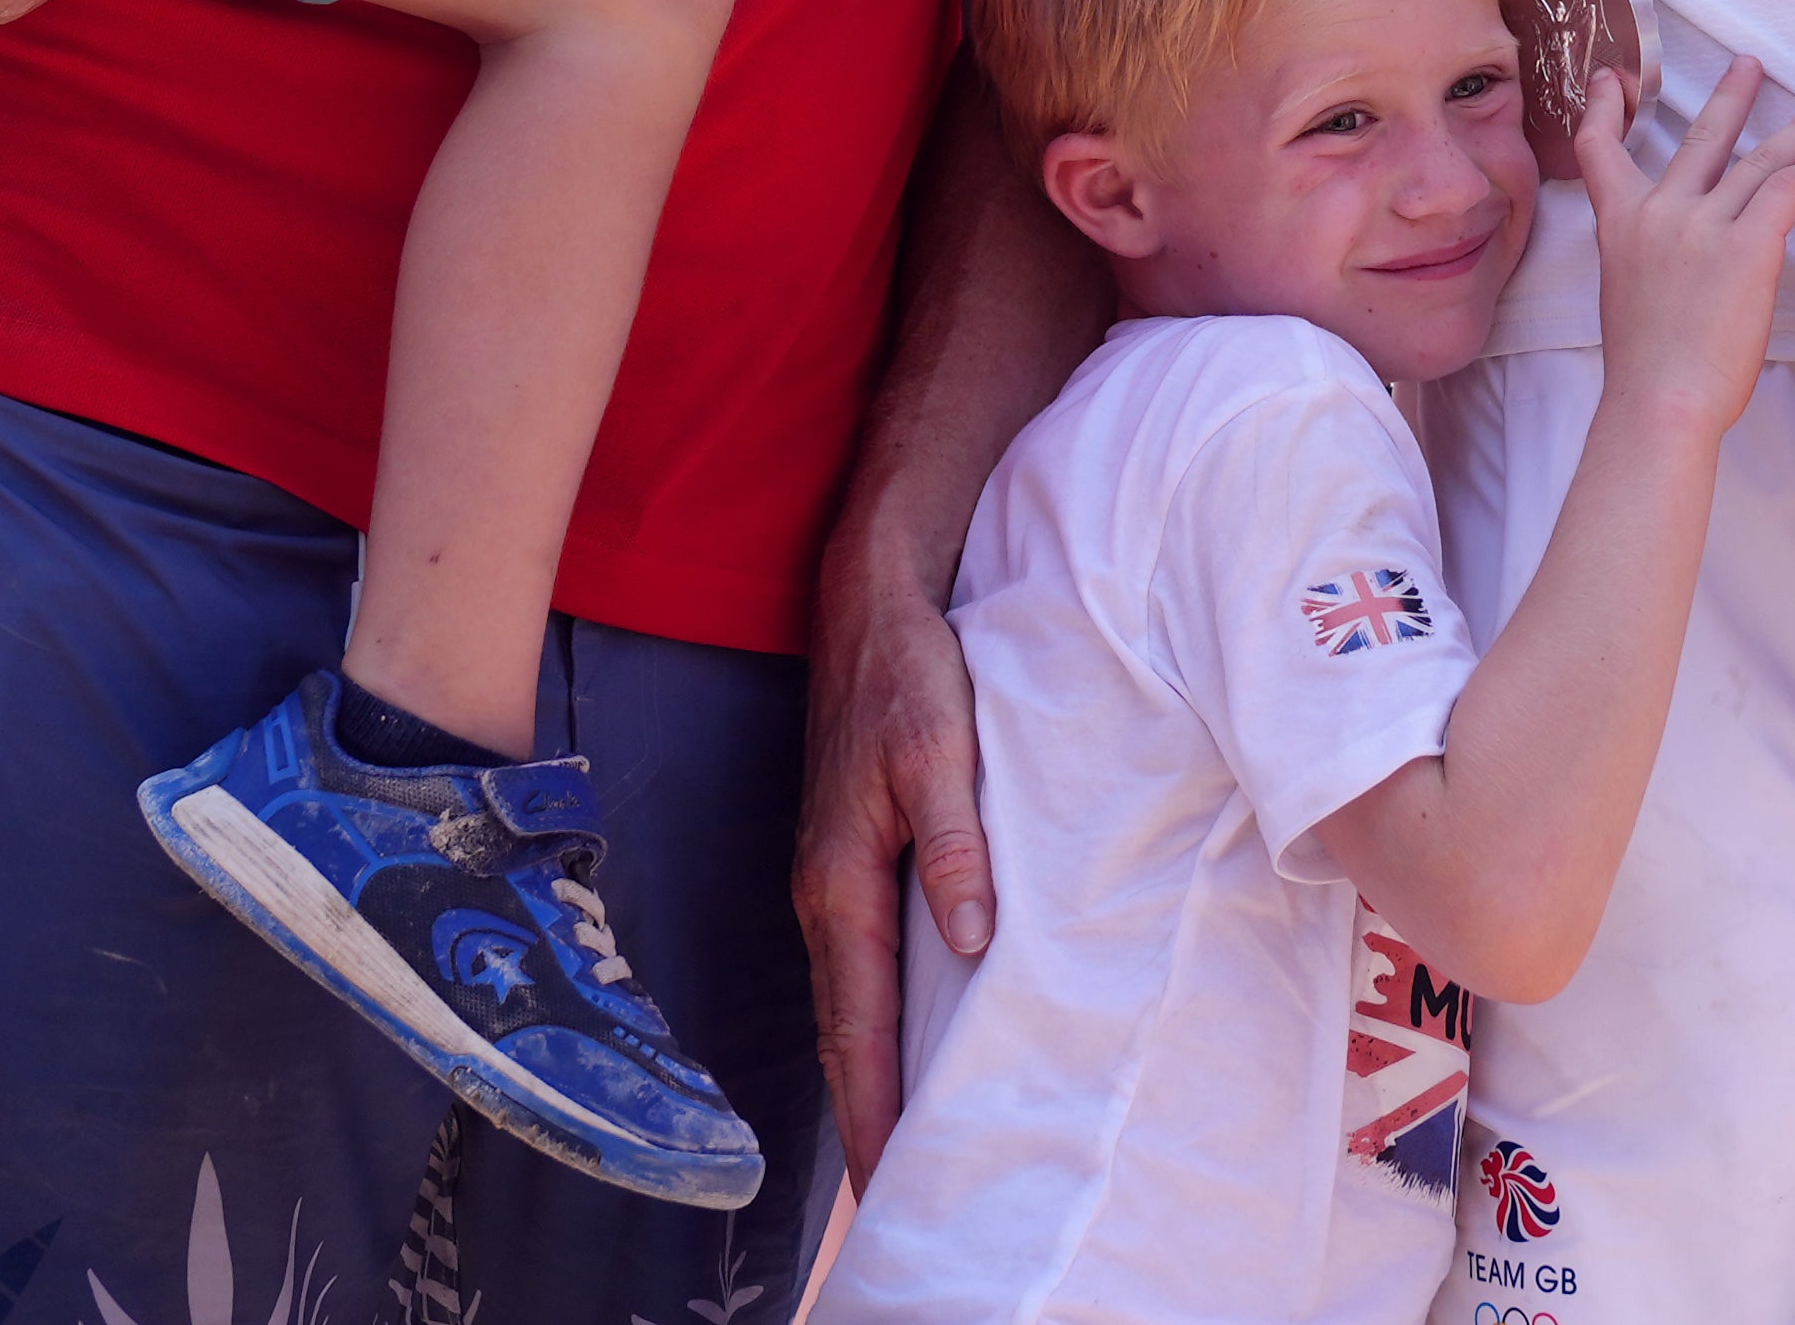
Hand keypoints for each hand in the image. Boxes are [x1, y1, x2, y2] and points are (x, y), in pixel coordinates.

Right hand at [795, 539, 990, 1182]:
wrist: (872, 602)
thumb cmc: (908, 672)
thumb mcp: (939, 750)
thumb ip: (954, 844)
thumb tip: (969, 941)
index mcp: (840, 879)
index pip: (857, 1020)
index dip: (874, 1101)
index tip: (889, 1174)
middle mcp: (825, 890)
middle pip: (844, 1028)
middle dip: (865, 1112)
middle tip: (895, 1192)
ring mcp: (833, 876)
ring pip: (851, 998)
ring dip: (870, 1069)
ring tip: (903, 1140)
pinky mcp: (852, 856)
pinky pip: (860, 962)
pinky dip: (875, 1017)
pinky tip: (907, 1040)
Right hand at [1577, 56, 1794, 430]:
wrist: (1660, 402)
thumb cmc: (1648, 371)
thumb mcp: (1627, 296)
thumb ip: (1652, 260)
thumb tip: (1685, 256)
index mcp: (1621, 226)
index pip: (1600, 150)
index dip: (1606, 108)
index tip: (1613, 77)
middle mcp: (1659, 213)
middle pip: (1701, 137)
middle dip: (1732, 96)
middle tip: (1752, 64)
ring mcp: (1703, 225)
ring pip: (1761, 161)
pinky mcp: (1747, 246)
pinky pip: (1787, 192)